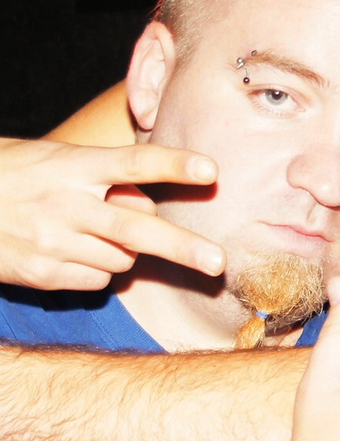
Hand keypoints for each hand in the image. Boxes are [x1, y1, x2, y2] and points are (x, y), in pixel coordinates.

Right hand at [0, 137, 224, 289]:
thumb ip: (105, 177)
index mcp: (72, 165)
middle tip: (218, 263)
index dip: (172, 165)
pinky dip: (100, 269)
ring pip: (123, 258)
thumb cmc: (18, 175)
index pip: (132, 162)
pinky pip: (99, 280)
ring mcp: (52, 242)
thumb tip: (150, 204)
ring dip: (126, 250)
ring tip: (94, 230)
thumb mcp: (58, 160)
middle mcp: (65, 203)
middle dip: (183, 248)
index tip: (210, 170)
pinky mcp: (42, 274)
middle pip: (136, 228)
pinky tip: (74, 250)